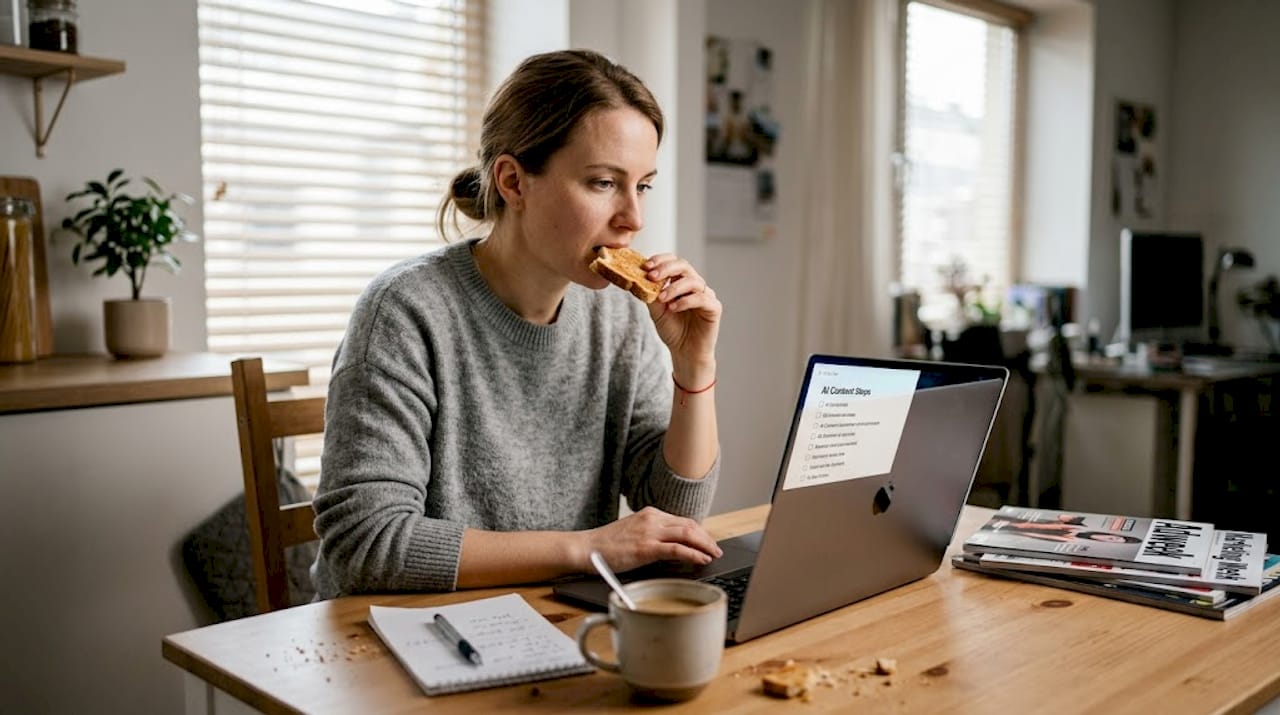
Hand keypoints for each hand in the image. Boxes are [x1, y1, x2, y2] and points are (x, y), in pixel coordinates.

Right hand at [577, 507, 722, 573]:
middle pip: (689, 525)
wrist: (586, 548)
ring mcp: (650, 532)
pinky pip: (677, 549)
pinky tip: (701, 560)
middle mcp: (652, 518)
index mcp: (650, 514)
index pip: (682, 521)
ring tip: (714, 555)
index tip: (707, 542)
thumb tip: (672, 547)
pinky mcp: (646, 547)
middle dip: (706, 538)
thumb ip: (652, 535)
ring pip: (687, 534)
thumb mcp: (633, 532)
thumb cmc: (606, 545)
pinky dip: (693, 554)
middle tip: (716, 550)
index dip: (699, 532)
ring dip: (705, 545)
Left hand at [643, 254, 720, 376]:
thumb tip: (639, 278)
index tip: (645, 266)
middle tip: (652, 276)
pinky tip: (674, 308)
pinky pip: (702, 298)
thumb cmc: (673, 331)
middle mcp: (695, 285)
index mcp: (681, 282)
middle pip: (684, 266)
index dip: (660, 260)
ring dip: (674, 288)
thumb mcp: (656, 311)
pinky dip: (686, 301)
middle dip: (666, 269)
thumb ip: (651, 294)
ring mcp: (706, 295)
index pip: (673, 262)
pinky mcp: (714, 308)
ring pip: (693, 281)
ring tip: (662, 298)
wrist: (685, 352)